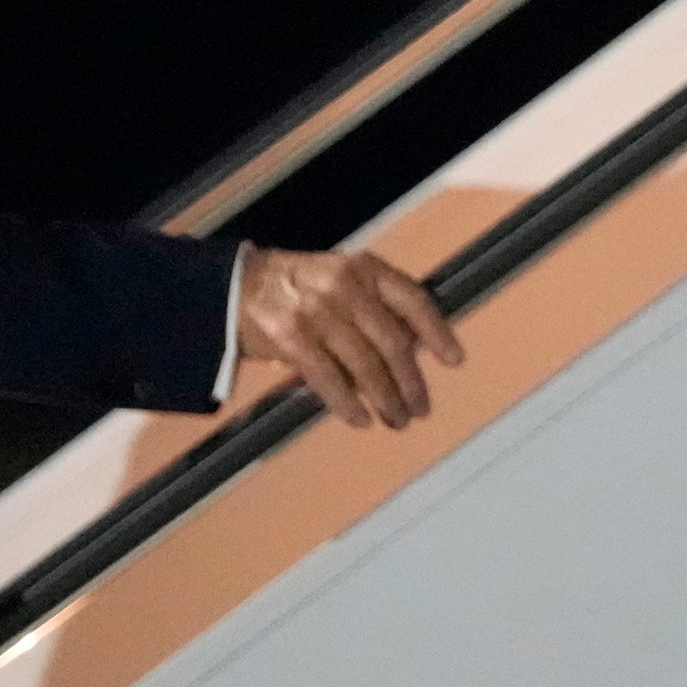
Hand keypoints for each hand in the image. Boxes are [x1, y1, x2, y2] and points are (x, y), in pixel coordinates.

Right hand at [236, 245, 463, 430]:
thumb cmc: (294, 287)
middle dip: (411, 382)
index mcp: (362, 267)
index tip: (453, 360)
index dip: (437, 332)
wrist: (233, 286)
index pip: (412, 299)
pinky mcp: (291, 338)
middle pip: (393, 343)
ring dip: (385, 400)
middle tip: (420, 409)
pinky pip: (330, 379)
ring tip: (395, 419)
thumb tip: (413, 351)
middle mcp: (343, 286)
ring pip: (365, 366)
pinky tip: (360, 419)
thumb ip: (373, 306)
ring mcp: (317, 312)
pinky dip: (348, 404)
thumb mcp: (338, 278)